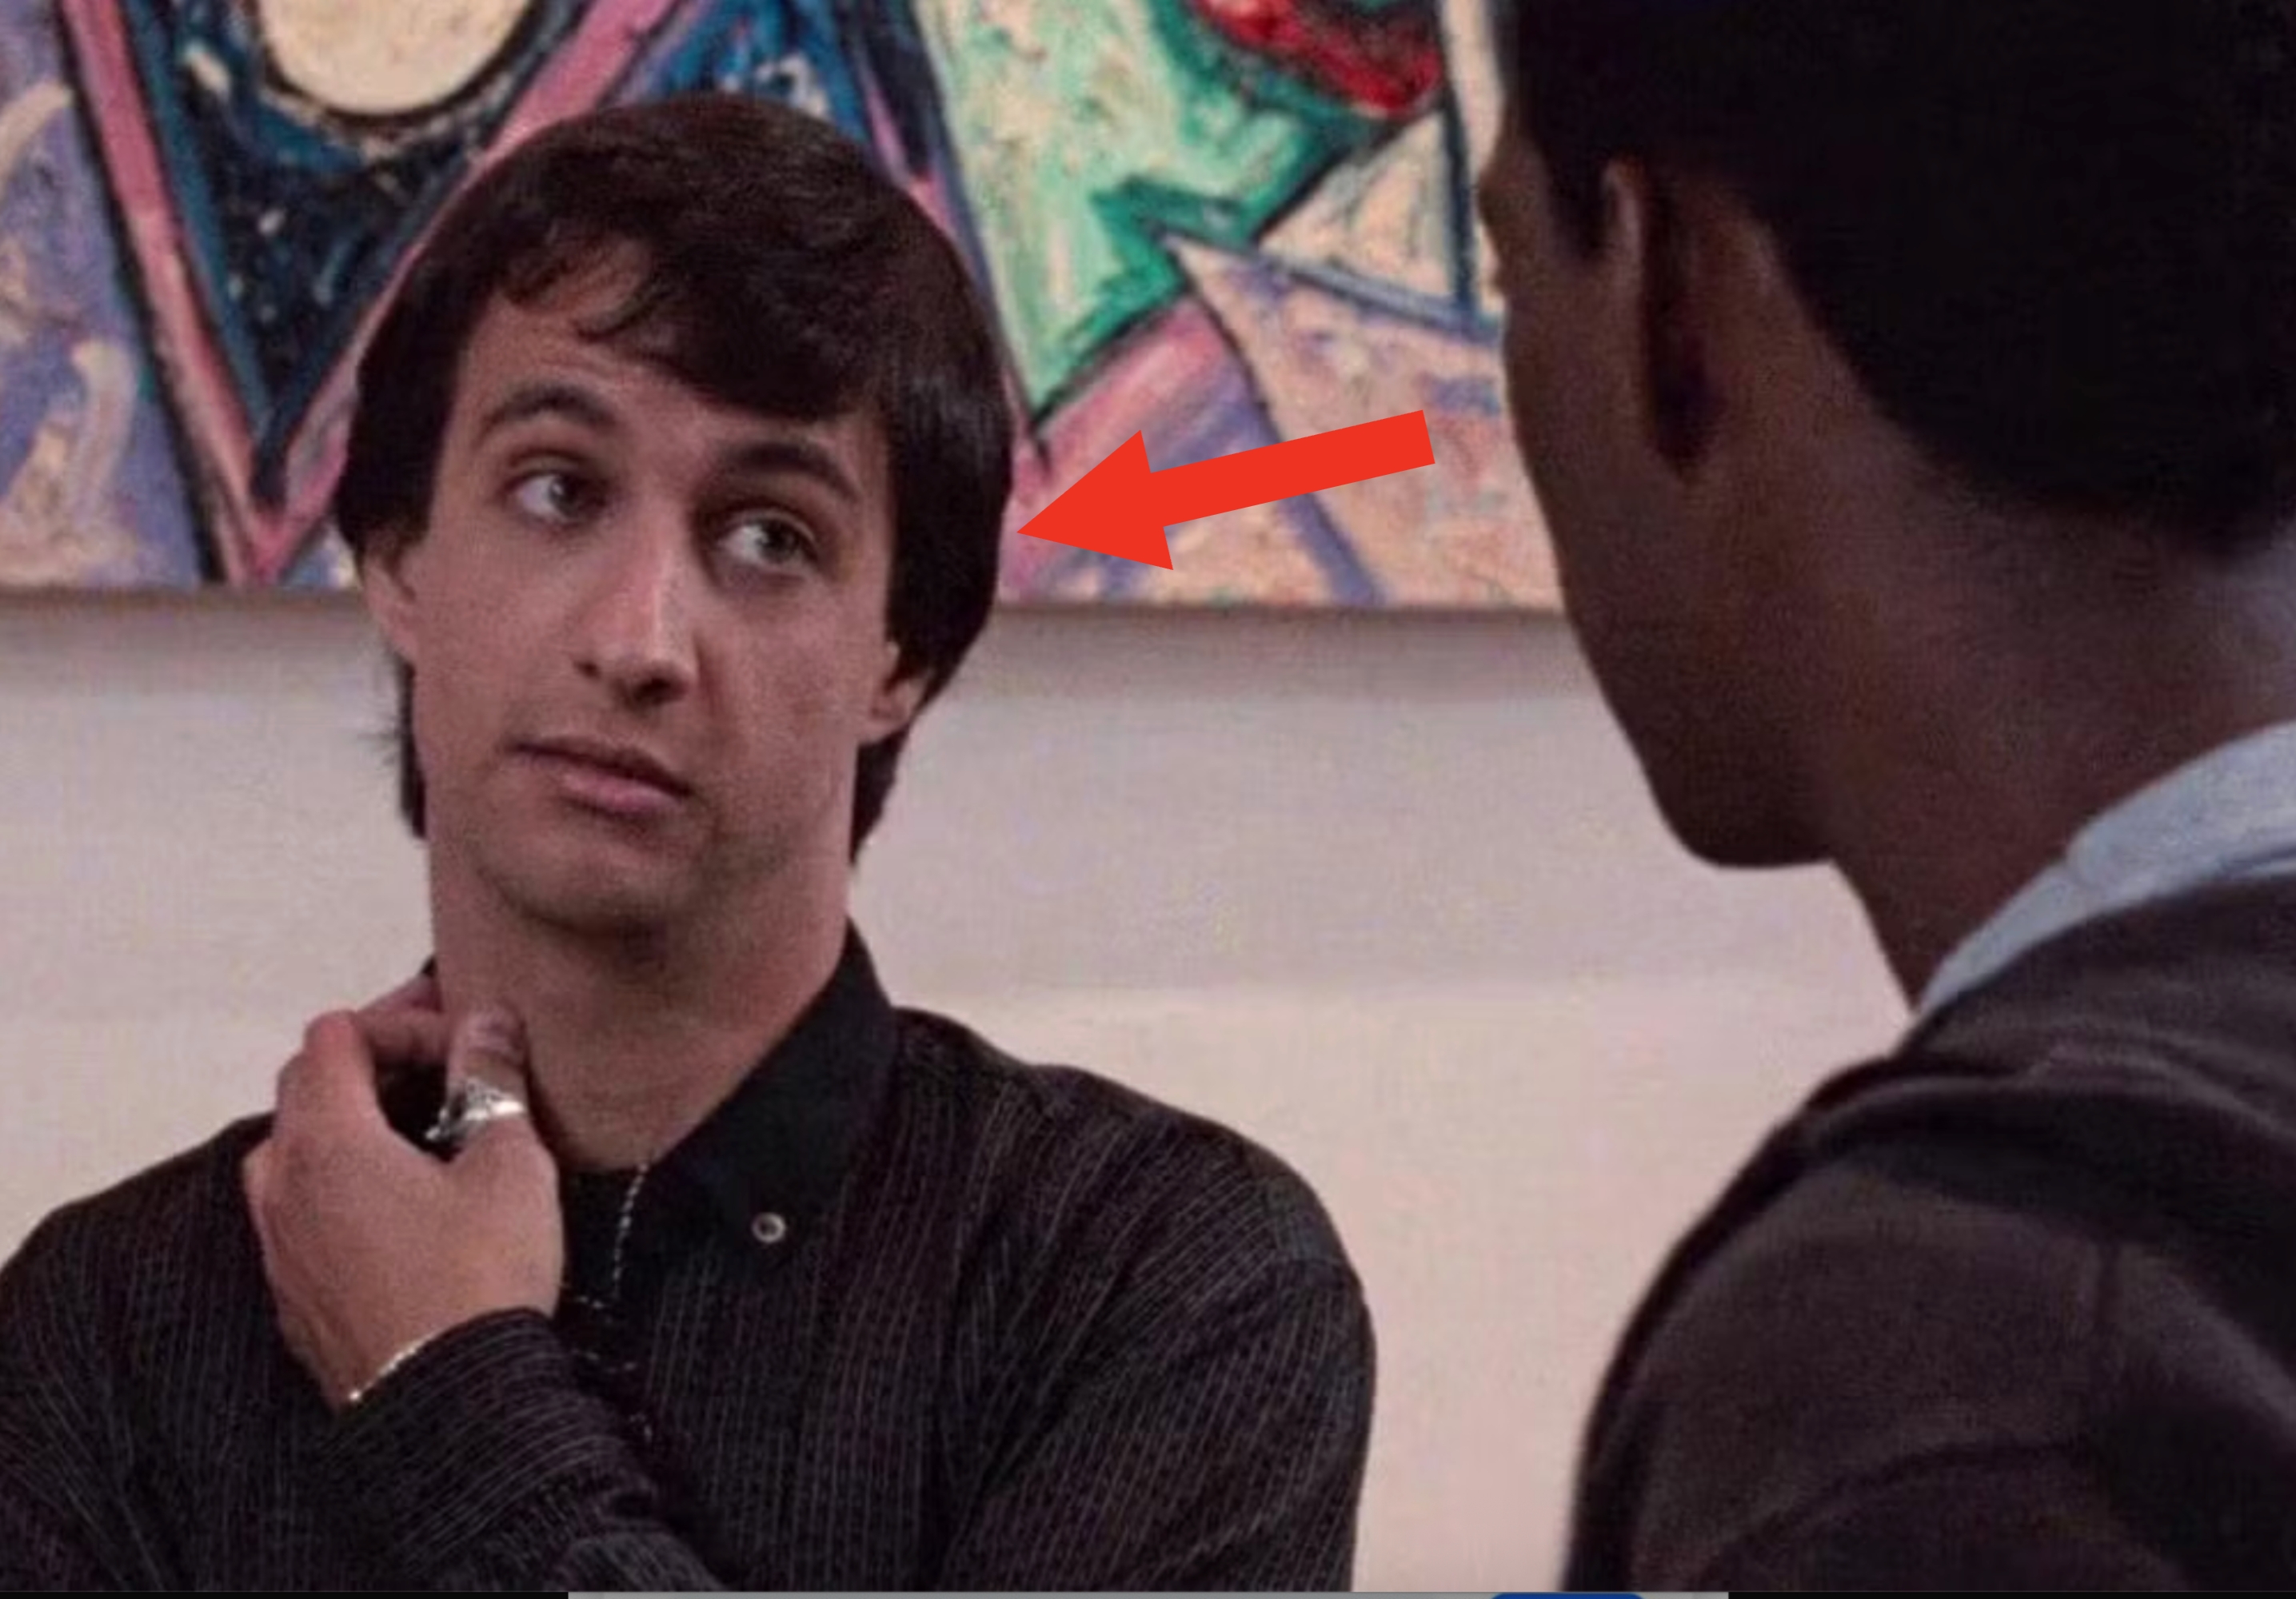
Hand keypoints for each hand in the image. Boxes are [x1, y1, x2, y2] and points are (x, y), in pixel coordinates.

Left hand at [241, 985, 561, 1408]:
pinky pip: (295, 1209)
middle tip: (444, 1073)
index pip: (336, 1035)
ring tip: (413, 1139)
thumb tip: (487, 1018)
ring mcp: (275, 1243)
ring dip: (345, 1124)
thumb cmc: (480, 1272)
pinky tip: (395, 1209)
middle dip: (372, 1064)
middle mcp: (280, 1182)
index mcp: (327, 1140)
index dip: (400, 1022)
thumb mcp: (509, 1165)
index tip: (464, 1049)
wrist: (448, 1405)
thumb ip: (491, 1080)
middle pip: (303, 1084)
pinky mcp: (287, 1293)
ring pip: (289, 1149)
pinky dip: (336, 1183)